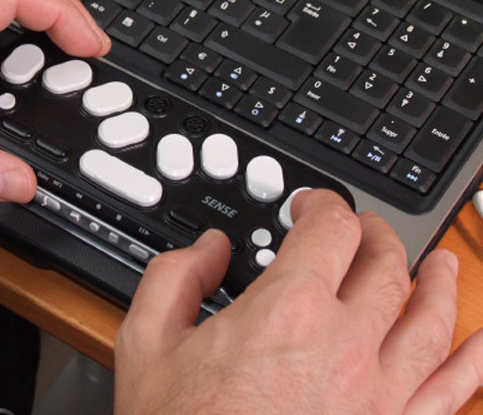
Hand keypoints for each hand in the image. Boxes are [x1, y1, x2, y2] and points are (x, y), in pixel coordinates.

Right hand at [115, 189, 482, 414]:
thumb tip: (209, 248)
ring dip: (438, 282)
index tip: (311, 206)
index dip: (323, 204)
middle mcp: (344, 347)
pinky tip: (480, 343)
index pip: (332, 230)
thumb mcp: (147, 344)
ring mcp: (377, 393)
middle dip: (374, 235)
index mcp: (286, 313)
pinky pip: (451, 390)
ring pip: (431, 318)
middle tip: (364, 230)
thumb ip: (174, 277)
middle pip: (385, 265)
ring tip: (440, 263)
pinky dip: (473, 362)